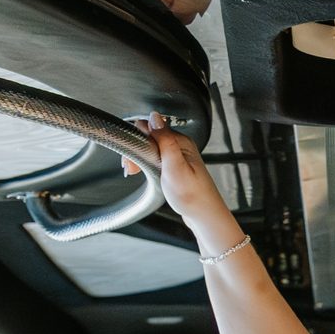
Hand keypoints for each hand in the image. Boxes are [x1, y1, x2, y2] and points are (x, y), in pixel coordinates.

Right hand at [132, 119, 237, 237]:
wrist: (204, 217)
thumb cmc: (192, 196)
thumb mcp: (174, 165)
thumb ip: (164, 140)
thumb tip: (155, 116)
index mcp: (181, 142)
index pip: (150, 127)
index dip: (136, 140)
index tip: (132, 158)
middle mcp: (180, 146)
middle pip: (148, 137)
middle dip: (135, 150)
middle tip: (131, 169)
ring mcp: (178, 156)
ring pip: (150, 148)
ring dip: (138, 158)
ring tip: (134, 172)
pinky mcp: (175, 167)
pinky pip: (155, 158)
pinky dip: (145, 164)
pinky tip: (143, 173)